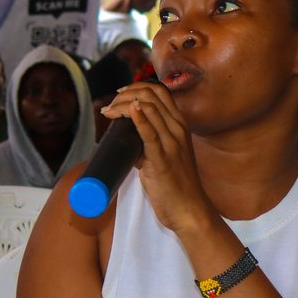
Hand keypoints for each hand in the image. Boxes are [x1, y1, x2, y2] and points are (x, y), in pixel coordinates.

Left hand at [100, 81, 214, 235]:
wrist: (190, 210)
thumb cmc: (177, 185)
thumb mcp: (166, 156)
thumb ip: (148, 144)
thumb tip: (126, 138)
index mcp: (180, 126)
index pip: (161, 92)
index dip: (137, 88)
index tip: (119, 95)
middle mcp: (178, 130)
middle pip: (151, 96)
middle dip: (125, 94)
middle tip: (109, 107)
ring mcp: (172, 144)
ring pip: (148, 109)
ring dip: (122, 105)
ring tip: (107, 112)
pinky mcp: (162, 160)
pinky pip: (149, 134)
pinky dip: (138, 119)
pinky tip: (127, 112)